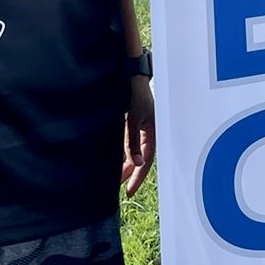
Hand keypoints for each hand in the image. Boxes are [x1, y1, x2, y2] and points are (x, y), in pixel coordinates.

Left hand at [121, 76, 154, 196]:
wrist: (129, 73)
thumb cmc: (135, 93)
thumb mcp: (134, 120)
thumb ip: (133, 142)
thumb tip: (137, 163)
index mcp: (152, 131)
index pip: (147, 160)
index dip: (138, 176)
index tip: (129, 191)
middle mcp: (146, 130)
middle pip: (139, 157)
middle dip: (129, 172)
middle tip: (119, 186)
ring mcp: (137, 125)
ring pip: (130, 149)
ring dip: (123, 162)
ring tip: (112, 175)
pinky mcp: (129, 120)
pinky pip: (125, 140)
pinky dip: (119, 151)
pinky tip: (111, 158)